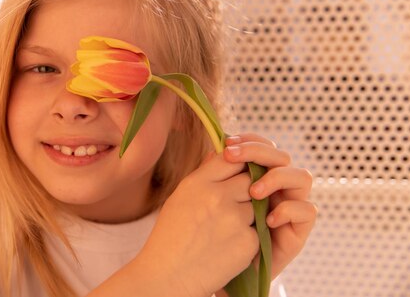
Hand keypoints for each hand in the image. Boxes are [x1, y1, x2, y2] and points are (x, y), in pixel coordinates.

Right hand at [133, 146, 259, 296]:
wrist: (169, 275)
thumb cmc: (172, 235)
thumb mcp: (181, 196)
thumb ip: (204, 175)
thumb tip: (223, 152)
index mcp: (198, 183)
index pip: (230, 158)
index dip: (236, 164)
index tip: (234, 174)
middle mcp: (217, 196)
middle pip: (249, 178)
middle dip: (246, 189)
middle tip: (233, 204)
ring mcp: (234, 219)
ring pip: (257, 204)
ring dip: (248, 213)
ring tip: (225, 228)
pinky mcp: (248, 241)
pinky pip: (258, 229)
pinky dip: (248, 236)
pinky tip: (228, 245)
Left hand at [223, 133, 316, 277]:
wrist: (217, 274)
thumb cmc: (211, 235)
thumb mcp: (209, 200)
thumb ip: (215, 174)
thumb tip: (216, 147)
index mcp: (257, 175)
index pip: (263, 147)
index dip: (249, 141)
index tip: (227, 145)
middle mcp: (277, 188)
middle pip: (282, 157)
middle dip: (259, 152)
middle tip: (233, 158)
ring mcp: (289, 206)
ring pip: (301, 177)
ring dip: (276, 178)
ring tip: (253, 192)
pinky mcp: (298, 230)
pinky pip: (308, 211)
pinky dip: (288, 210)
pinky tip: (267, 219)